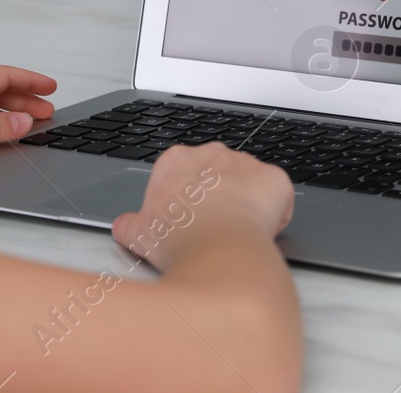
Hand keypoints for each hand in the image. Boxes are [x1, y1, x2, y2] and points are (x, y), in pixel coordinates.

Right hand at [111, 142, 293, 270]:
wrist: (217, 248)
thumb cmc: (177, 238)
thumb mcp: (138, 233)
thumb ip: (130, 224)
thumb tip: (123, 226)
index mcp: (176, 161)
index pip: (184, 175)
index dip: (187, 201)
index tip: (188, 220)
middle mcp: (211, 153)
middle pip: (216, 174)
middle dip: (217, 197)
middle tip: (212, 228)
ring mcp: (245, 163)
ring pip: (248, 183)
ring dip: (245, 202)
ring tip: (236, 232)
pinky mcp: (274, 177)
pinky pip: (277, 194)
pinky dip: (273, 210)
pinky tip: (260, 229)